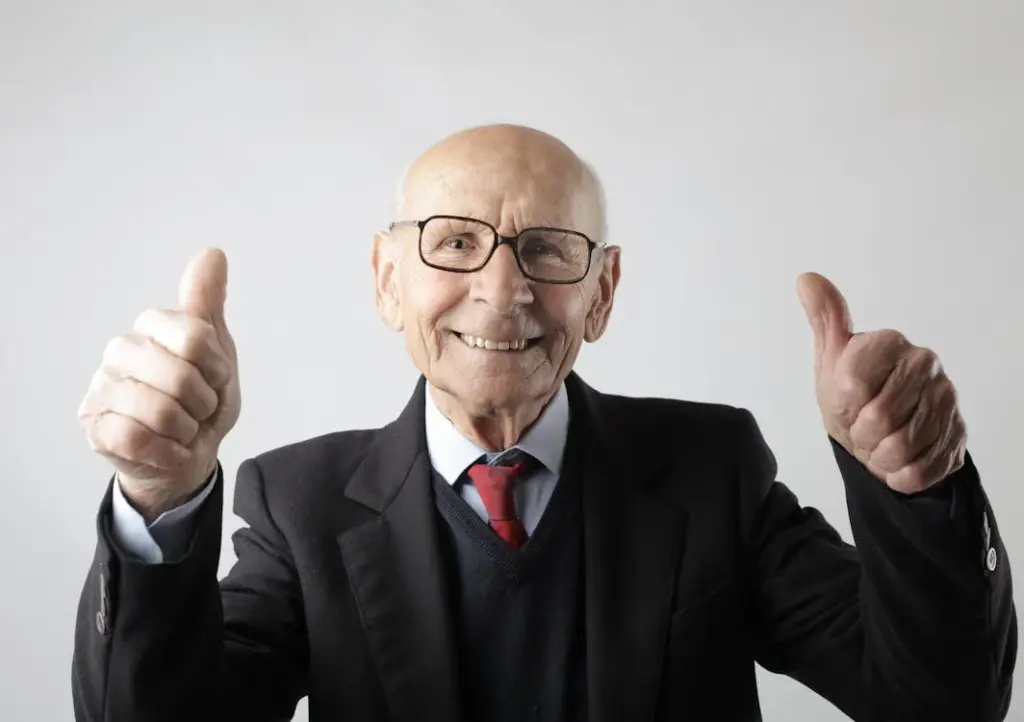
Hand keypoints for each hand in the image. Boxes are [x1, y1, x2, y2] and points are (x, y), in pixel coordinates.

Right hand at [78, 248, 240, 518]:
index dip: (217, 367)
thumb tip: (212, 253)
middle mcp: (121, 350)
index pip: (196, 337)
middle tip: (198, 409)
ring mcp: (102, 387)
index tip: (215, 377)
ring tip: (182, 428)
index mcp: (153, 326)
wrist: (190, 453)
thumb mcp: (218, 351)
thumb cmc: (201, 400)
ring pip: (160, 412)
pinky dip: (167, 450)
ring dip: (186, 430)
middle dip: (203, 404)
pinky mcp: (94, 425)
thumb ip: (209, 304)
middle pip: (180, 377)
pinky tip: (167, 447)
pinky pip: (139, 438)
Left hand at [796, 272, 965, 493]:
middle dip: (860, 435)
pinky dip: (900, 475)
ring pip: (900, 447)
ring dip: (879, 457)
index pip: (853, 383)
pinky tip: (897, 462)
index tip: (844, 404)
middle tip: (861, 429)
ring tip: (878, 445)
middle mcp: (925, 364)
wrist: (883, 434)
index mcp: (890, 342)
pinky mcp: (959, 435)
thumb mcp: (832, 358)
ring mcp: (947, 399)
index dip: (842, 404)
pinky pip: (920, 470)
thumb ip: (824, 320)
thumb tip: (806, 279)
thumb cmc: (853, 393)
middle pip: (878, 418)